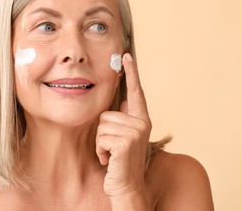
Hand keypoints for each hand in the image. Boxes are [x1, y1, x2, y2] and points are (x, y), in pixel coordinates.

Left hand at [96, 53, 151, 199]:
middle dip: (102, 133)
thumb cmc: (120, 162)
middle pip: (106, 114)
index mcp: (141, 120)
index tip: (125, 55)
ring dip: (100, 143)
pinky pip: (100, 138)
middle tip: (112, 148)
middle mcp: (141, 123)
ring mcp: (135, 132)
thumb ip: (123, 119)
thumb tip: (123, 99)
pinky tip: (109, 160)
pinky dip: (100, 151)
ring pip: (101, 125)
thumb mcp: (123, 137)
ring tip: (111, 154)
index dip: (131, 72)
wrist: (126, 187)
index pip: (135, 92)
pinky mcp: (126, 142)